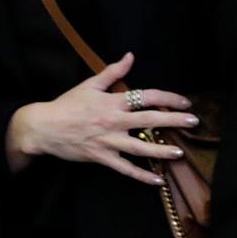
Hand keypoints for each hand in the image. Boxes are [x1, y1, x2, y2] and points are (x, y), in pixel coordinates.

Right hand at [3, 52, 198, 182]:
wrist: (43, 126)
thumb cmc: (66, 104)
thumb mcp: (89, 85)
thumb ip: (112, 72)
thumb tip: (130, 56)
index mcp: (112, 101)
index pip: (147, 97)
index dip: (169, 98)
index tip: (185, 102)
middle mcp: (113, 121)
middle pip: (149, 120)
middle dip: (174, 121)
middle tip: (193, 122)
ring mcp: (108, 141)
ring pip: (140, 148)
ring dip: (162, 150)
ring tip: (180, 153)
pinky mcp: (101, 157)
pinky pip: (125, 169)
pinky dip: (141, 176)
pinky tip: (158, 180)